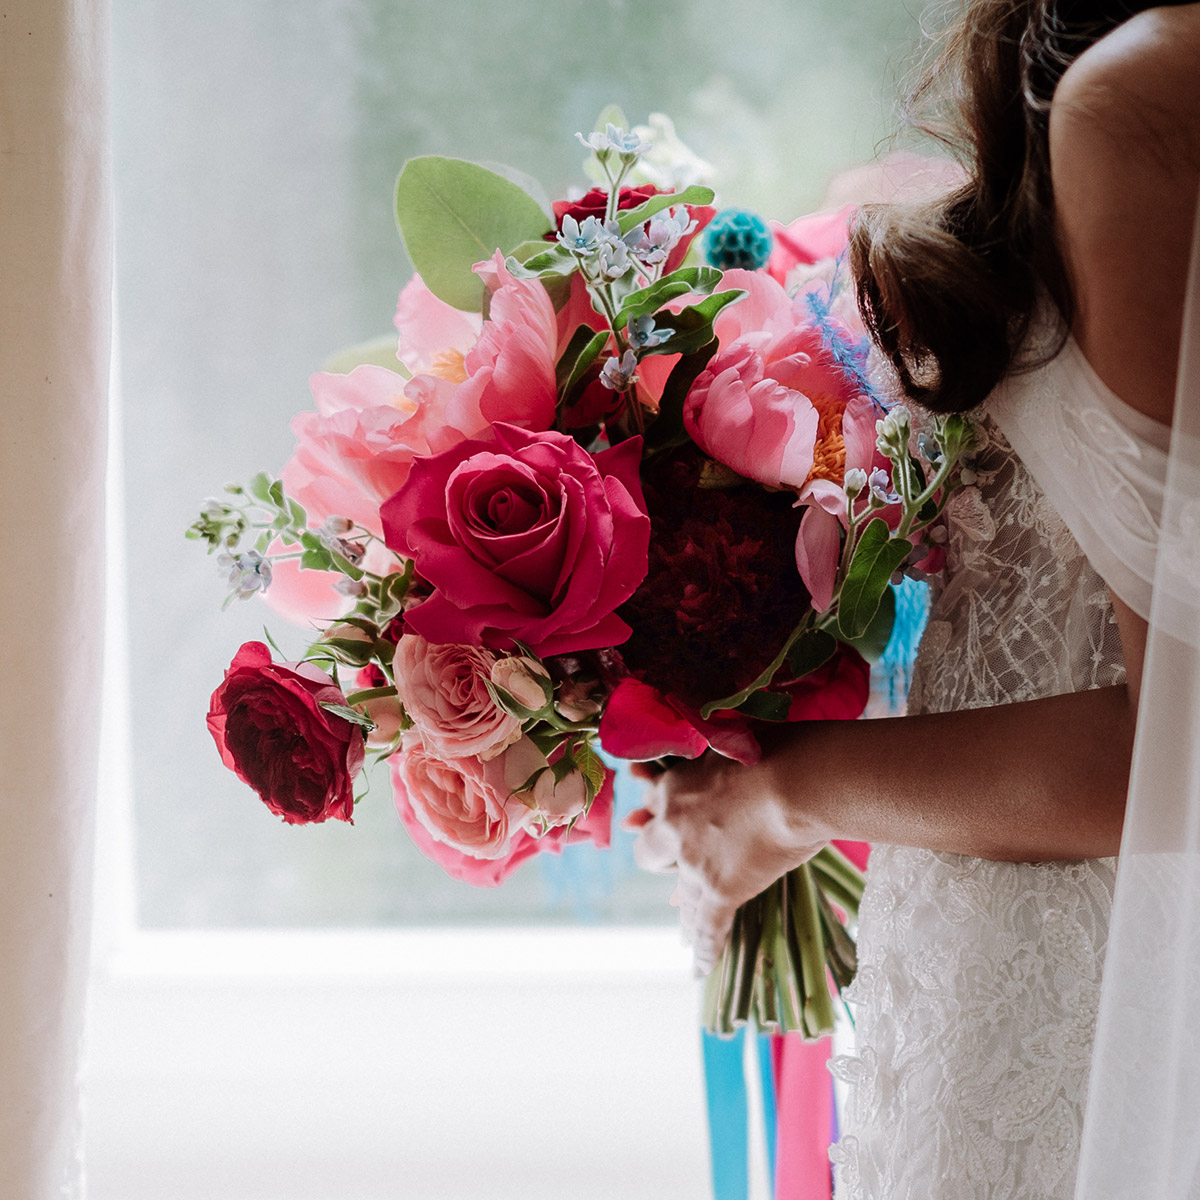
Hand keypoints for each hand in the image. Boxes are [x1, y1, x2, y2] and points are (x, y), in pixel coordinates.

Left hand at [626, 750, 829, 973]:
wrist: (801, 780)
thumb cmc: (780, 748)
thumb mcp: (736, 741)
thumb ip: (718, 756)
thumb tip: (717, 756)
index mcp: (674, 786)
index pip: (655, 803)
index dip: (662, 813)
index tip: (663, 818)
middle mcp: (674, 825)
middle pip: (649, 852)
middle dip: (662, 857)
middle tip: (677, 864)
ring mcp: (695, 861)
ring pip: (680, 893)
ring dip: (684, 907)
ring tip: (686, 927)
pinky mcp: (722, 890)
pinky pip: (708, 926)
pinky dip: (706, 948)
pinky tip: (700, 968)